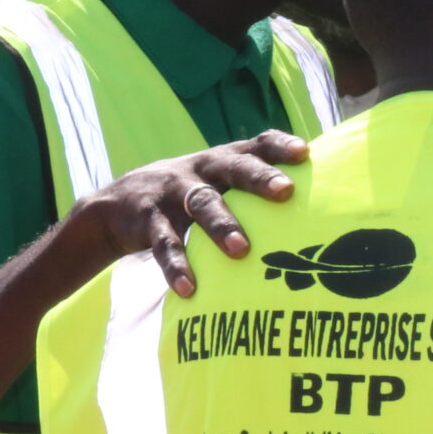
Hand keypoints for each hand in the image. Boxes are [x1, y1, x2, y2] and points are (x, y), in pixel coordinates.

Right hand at [62, 130, 308, 296]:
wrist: (116, 204)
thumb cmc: (190, 195)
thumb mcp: (217, 182)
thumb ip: (253, 186)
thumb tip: (316, 205)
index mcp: (223, 160)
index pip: (255, 144)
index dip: (279, 146)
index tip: (304, 153)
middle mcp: (200, 170)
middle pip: (233, 168)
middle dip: (259, 178)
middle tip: (285, 192)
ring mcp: (173, 192)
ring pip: (201, 205)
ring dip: (221, 226)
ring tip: (241, 250)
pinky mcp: (148, 219)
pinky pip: (164, 244)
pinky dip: (177, 267)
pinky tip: (189, 289)